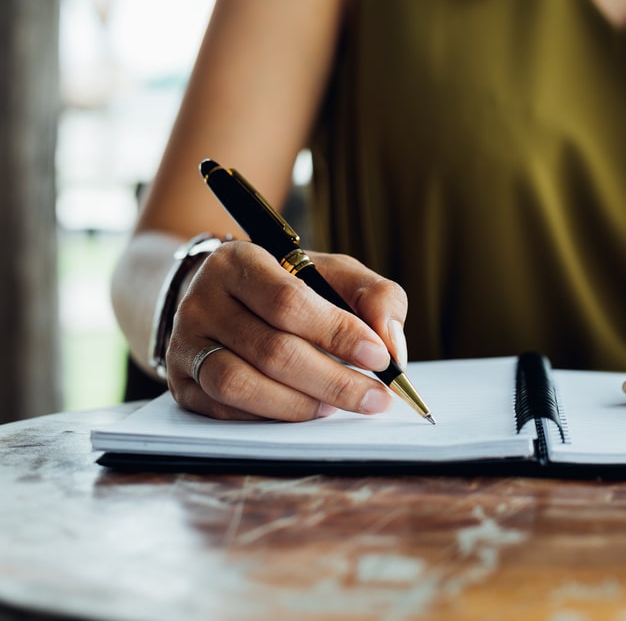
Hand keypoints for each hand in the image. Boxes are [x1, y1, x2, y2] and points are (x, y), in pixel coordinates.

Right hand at [165, 241, 407, 420]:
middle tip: (374, 398)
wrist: (222, 299)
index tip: (380, 358)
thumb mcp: (333, 274)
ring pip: (241, 385)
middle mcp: (201, 301)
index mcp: (239, 262)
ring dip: (300, 405)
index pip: (289, 302)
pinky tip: (304, 412)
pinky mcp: (180, 384)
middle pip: (271, 350)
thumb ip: (374, 297)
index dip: (337, 334)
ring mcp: (185, 345)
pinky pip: (225, 410)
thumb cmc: (288, 286)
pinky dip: (271, 417)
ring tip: (338, 407)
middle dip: (333, 381)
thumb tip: (392, 343)